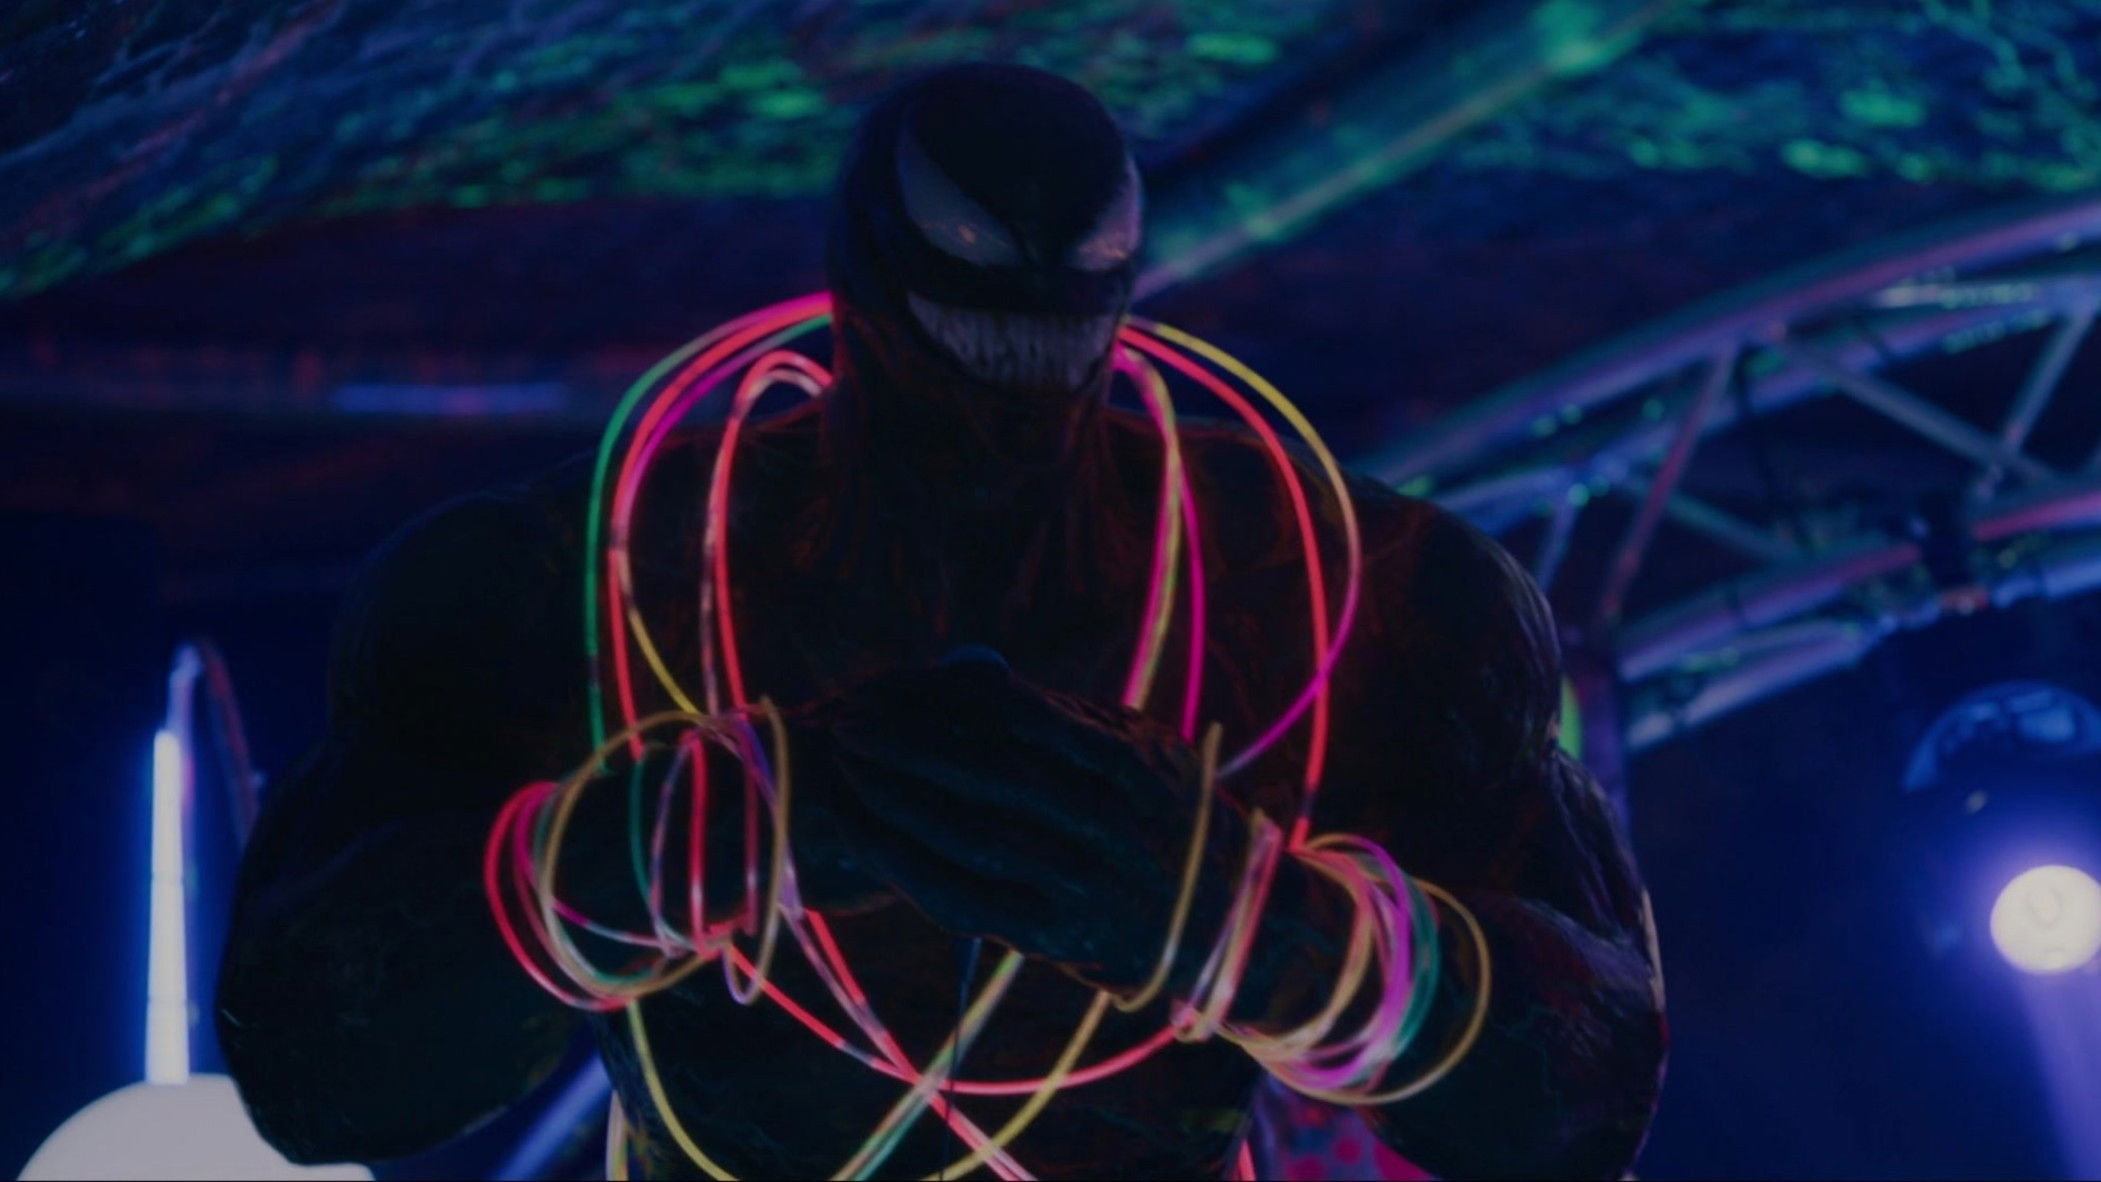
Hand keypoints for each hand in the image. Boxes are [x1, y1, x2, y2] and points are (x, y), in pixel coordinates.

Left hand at [810, 649, 1247, 995]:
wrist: (1229, 920)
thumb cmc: (1172, 816)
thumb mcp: (1147, 751)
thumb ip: (1068, 718)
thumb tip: (973, 678)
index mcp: (1128, 765)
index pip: (1020, 718)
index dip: (947, 697)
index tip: (894, 681)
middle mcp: (1105, 825)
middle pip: (985, 773)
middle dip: (907, 744)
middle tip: (850, 720)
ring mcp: (1079, 884)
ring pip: (968, 836)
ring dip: (897, 799)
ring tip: (848, 768)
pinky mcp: (1054, 935)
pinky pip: (967, 898)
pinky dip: (909, 866)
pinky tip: (869, 837)